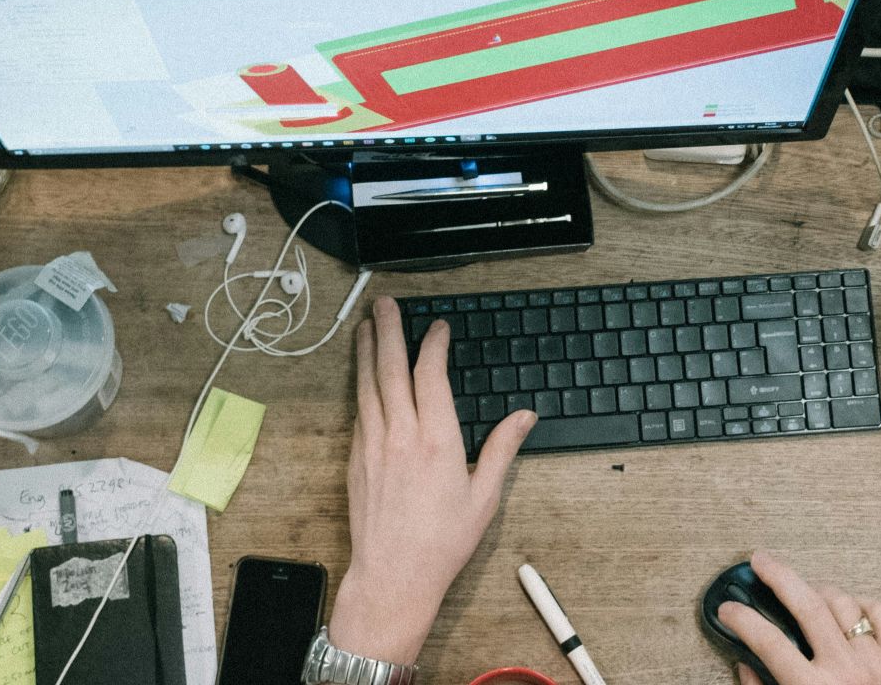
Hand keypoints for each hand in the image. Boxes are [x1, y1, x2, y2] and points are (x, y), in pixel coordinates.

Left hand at [327, 297, 536, 663]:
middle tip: (385, 304)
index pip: (431, 375)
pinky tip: (363, 377)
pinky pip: (358, 411)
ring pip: (368, 385)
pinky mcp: (356, 460)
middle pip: (391, 369)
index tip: (438, 328)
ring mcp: (373, 446)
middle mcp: (401, 436)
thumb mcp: (484, 497)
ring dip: (367, 351)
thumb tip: (524, 417)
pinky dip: (361, 386)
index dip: (433, 344)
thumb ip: (502, 450)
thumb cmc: (440, 543)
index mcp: (437, 441)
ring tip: (366, 326)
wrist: (393, 576)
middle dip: (388, 331)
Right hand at [717, 551, 880, 684]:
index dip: (742, 619)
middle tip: (760, 561)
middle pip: (806, 604)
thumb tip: (745, 668)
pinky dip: (862, 605)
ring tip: (804, 591)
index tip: (729, 609)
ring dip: (819, 591)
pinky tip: (848, 609)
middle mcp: (844, 671)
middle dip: (779, 575)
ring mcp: (874, 662)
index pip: (767, 641)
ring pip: (843, 602)